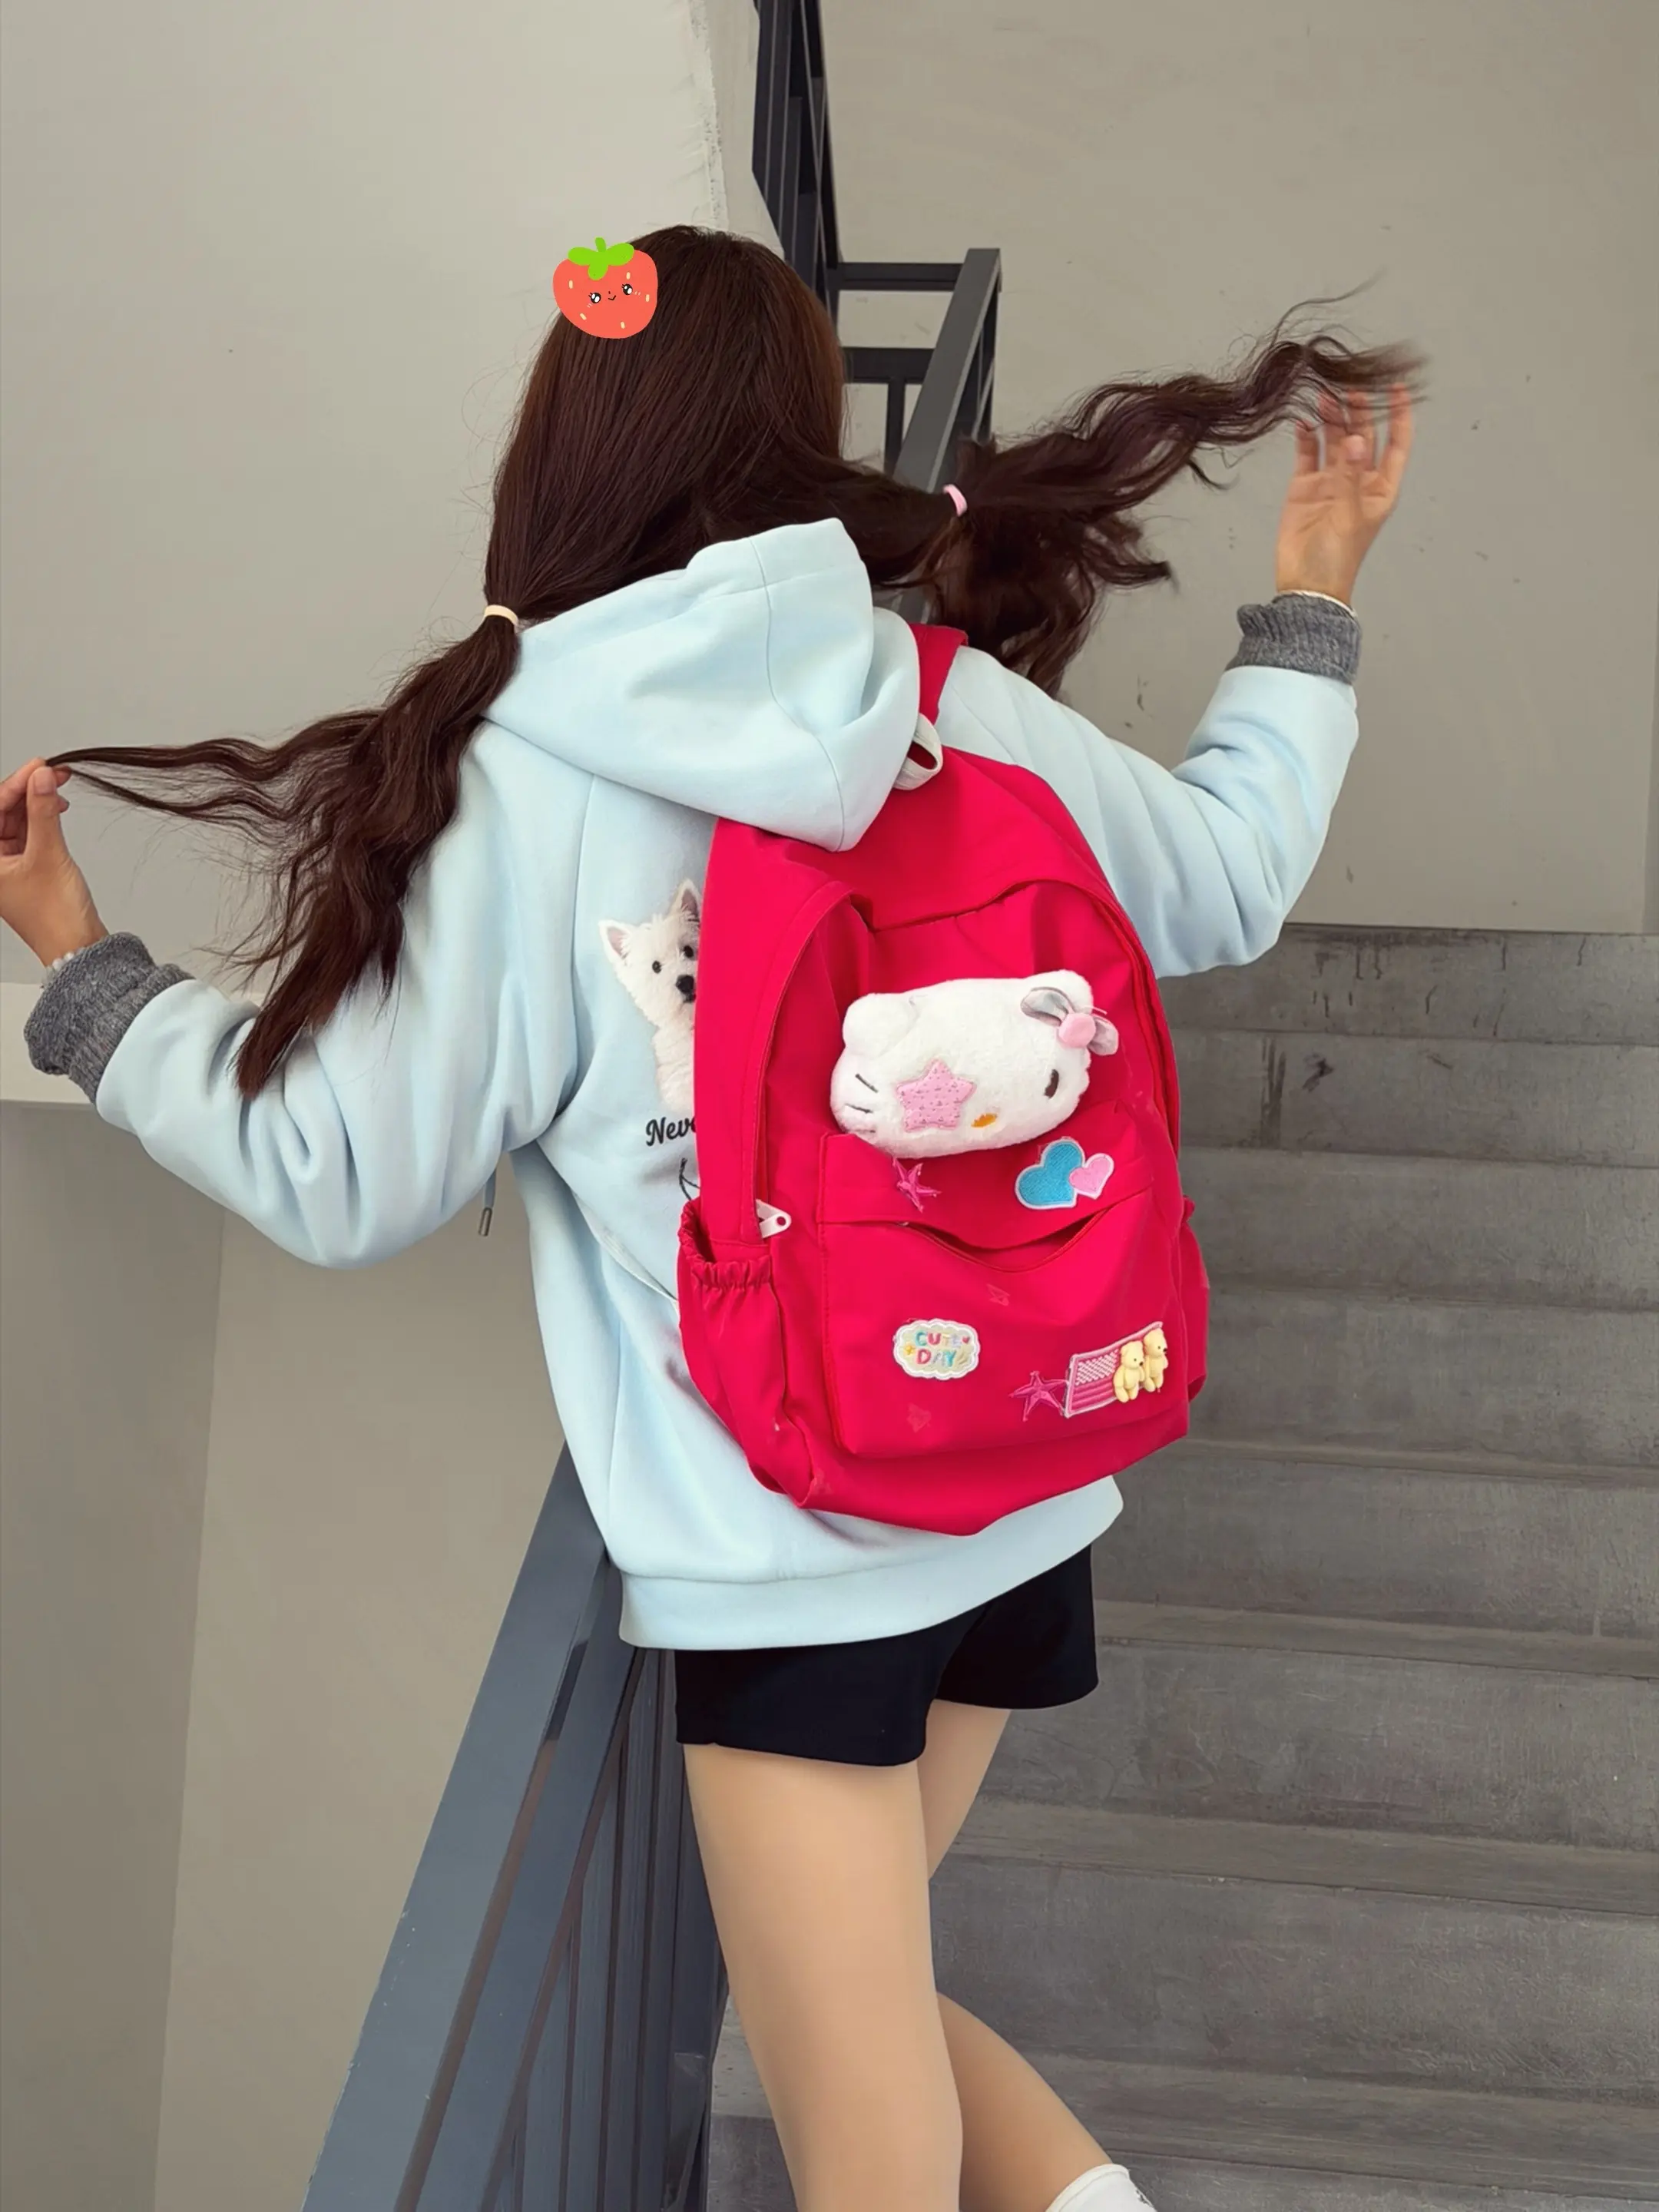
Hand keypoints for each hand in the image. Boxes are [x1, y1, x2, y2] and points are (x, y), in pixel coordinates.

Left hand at [0, 758, 107, 966]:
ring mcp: (6, 864)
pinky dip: (41, 817)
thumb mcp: (49, 855)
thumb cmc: (55, 917)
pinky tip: (55, 807)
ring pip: (15, 819)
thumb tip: (41, 777)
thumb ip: (43, 811)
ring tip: (58, 786)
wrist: (78, 947)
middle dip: (25, 789)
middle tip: (51, 773)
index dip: (14, 784)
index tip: (38, 767)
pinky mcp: (25, 867)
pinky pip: (27, 832)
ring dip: (35, 801)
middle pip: (1, 812)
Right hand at [1274, 384, 1413, 605]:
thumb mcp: (1349, 516)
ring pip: (1335, 439)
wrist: (1305, 586)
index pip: (1396, 443)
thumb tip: (1358, 439)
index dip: (1398, 414)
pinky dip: (1307, 436)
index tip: (1396, 387)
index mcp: (1381, 487)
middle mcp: (1358, 478)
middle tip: (1349, 386)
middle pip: (1364, 434)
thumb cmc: (1336, 558)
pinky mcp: (1305, 485)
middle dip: (1359, 409)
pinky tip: (1304, 420)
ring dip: (1331, 418)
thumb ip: (1351, 476)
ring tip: (1324, 397)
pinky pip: (1308, 453)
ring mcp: (1330, 480)